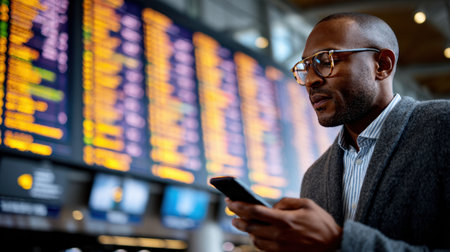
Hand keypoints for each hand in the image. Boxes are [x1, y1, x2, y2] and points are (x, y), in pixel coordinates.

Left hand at [226, 197, 341, 251]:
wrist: (335, 246)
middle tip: (232, 212)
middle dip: (237, 218)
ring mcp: (280, 247)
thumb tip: (272, 206)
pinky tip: (255, 233)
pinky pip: (262, 248)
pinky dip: (256, 240)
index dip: (239, 206)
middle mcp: (279, 235)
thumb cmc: (322, 223)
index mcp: (285, 220)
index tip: (230, 201)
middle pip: (249, 227)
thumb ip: (286, 202)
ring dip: (245, 230)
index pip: (254, 212)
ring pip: (254, 239)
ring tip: (241, 222)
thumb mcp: (307, 204)